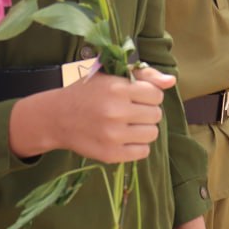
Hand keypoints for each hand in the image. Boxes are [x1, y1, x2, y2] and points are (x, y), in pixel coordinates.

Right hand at [10, 66, 174, 162]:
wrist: (57, 117)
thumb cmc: (86, 92)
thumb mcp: (110, 75)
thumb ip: (143, 74)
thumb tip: (171, 81)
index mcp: (117, 88)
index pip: (156, 95)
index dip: (148, 95)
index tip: (135, 97)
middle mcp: (116, 111)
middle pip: (156, 115)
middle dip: (146, 112)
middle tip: (130, 111)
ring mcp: (113, 135)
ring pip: (152, 134)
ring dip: (144, 129)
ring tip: (128, 125)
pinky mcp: (111, 154)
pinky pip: (143, 152)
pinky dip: (137, 146)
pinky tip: (124, 138)